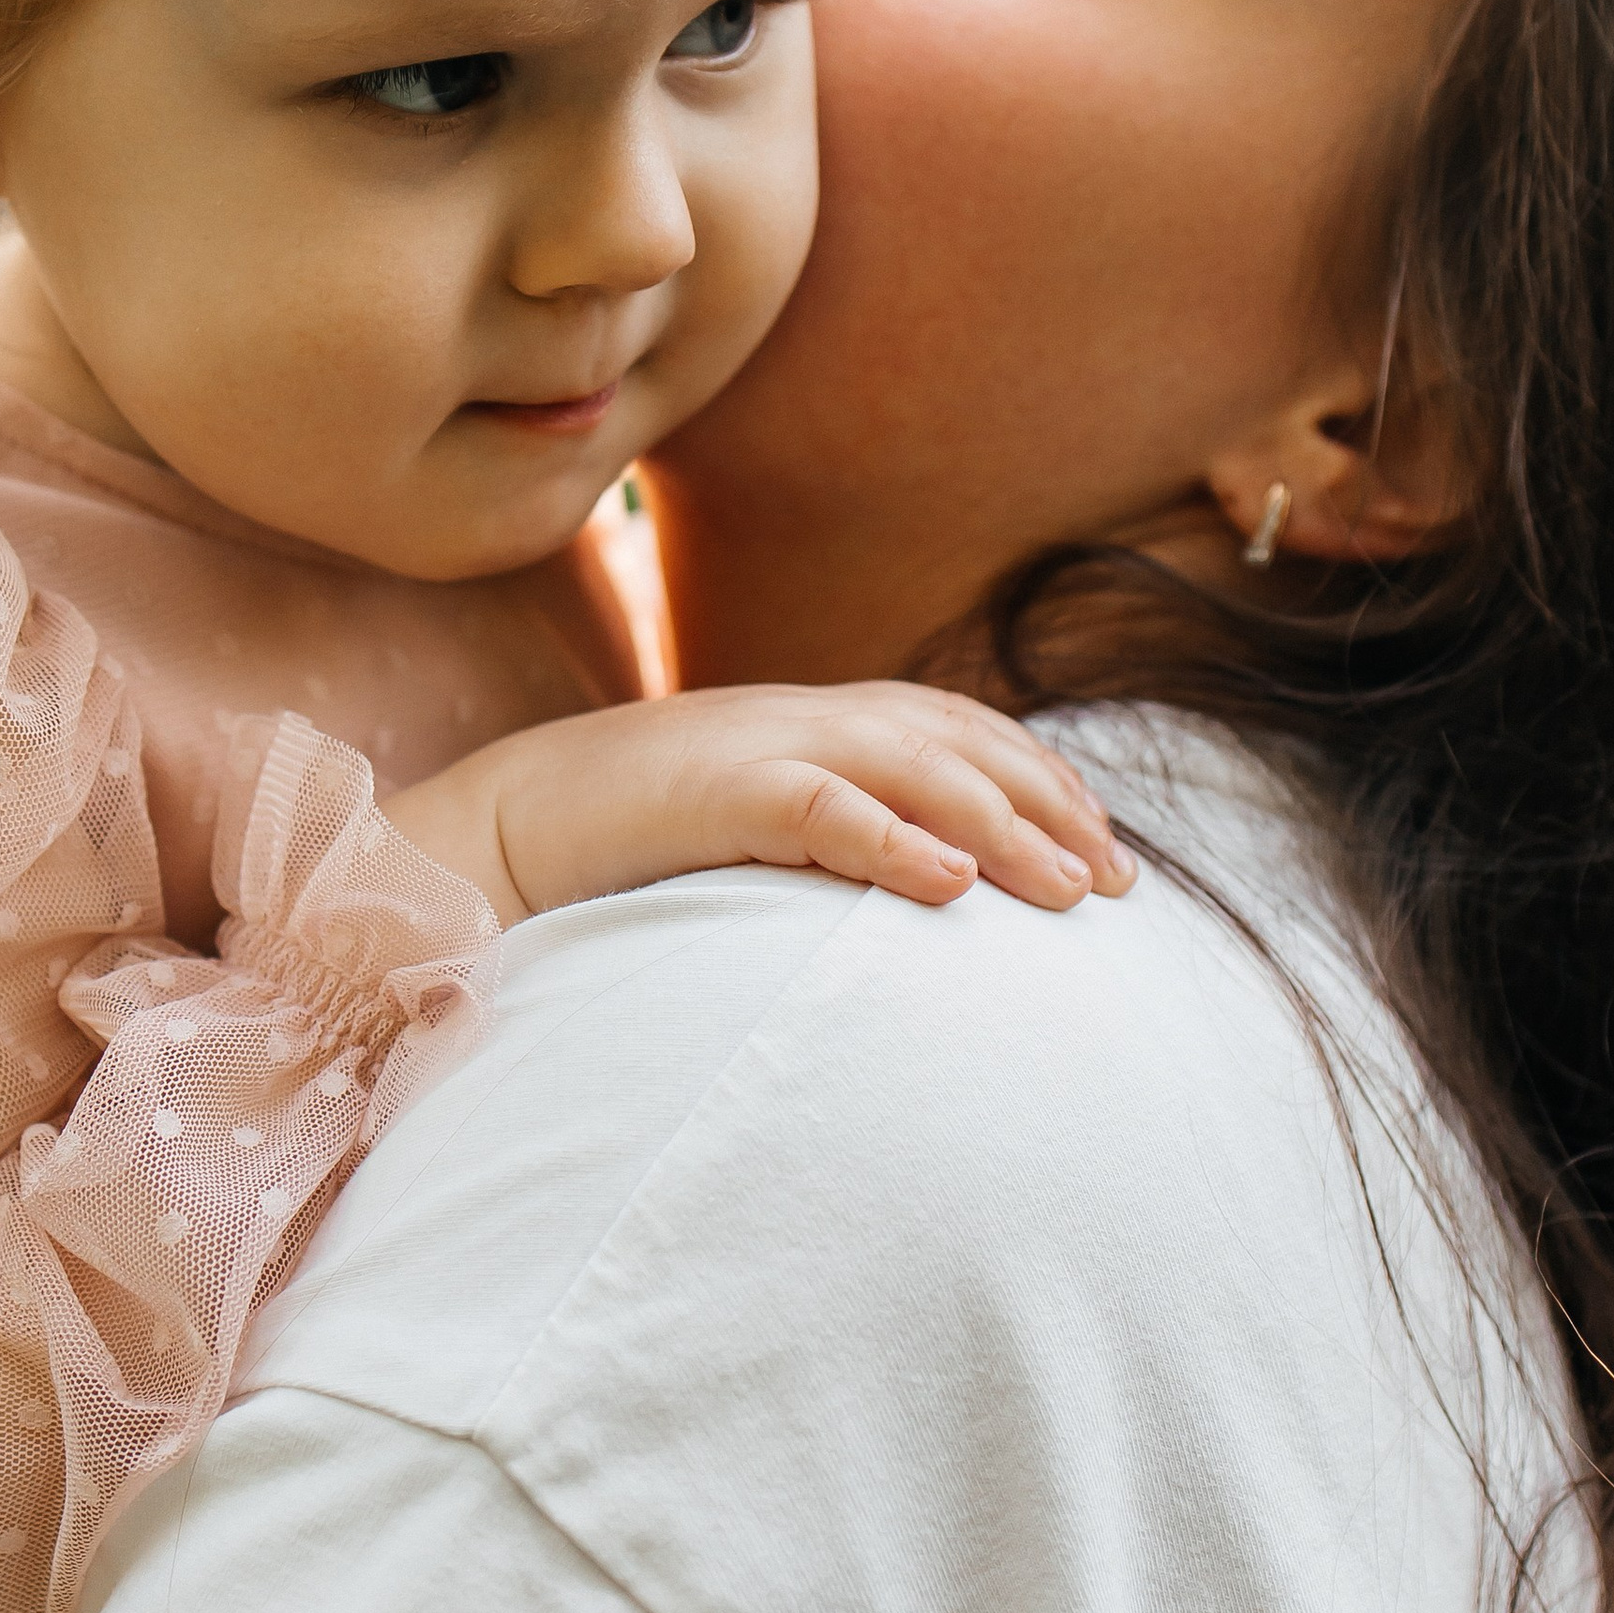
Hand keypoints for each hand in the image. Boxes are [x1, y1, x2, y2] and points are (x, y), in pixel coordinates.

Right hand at [384, 682, 1136, 924]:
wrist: (496, 825)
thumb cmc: (622, 845)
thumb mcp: (748, 829)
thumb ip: (828, 836)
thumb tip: (928, 891)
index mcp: (812, 724)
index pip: (959, 730)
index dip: (1042, 781)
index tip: (1108, 853)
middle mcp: (798, 719)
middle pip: (957, 743)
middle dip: (1050, 808)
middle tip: (1117, 887)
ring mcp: (755, 746)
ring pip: (910, 767)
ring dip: (1001, 828)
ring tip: (1067, 894)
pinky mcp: (707, 792)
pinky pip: (817, 808)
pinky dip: (891, 839)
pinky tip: (950, 885)